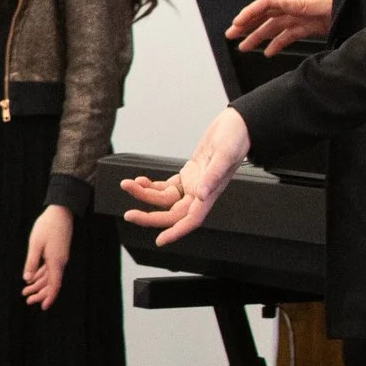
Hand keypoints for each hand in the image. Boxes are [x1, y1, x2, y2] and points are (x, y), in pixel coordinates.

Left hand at [22, 204, 73, 309]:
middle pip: (51, 283)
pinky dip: (41, 275)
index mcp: (56, 262)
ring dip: (38, 284)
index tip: (43, 307)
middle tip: (27, 300)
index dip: (49, 297)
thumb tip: (27, 278)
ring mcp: (59, 258)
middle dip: (40, 293)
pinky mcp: (57, 253)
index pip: (54, 285)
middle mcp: (60, 262)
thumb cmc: (47, 226)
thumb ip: (31, 262)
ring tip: (25, 291)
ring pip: (49, 276)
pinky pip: (49, 268)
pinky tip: (32, 278)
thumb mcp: (35, 244)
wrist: (61, 212)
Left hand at [121, 106, 252, 245]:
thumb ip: (213, 176)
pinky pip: (167, 186)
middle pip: (172, 212)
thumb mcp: (225, 154)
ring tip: (128, 184)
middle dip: (150, 215)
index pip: (192, 219)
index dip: (176, 231)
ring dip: (145, 194)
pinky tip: (140, 180)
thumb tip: (201, 195)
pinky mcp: (189, 174)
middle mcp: (201, 192)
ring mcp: (194, 184)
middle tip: (129, 214)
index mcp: (211, 193)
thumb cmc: (235, 138)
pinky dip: (151, 185)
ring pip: (165, 198)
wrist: (237, 125)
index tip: (160, 240)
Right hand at [228, 0, 332, 54]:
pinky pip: (289, 35)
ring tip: (244, 48)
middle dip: (247, 24)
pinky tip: (269, 52)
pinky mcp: (311, 27)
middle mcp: (297, 6)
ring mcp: (303, 17)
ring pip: (274, 27)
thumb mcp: (326, 2)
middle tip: (231, 35)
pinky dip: (277, 44)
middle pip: (266, 15)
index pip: (267, 3)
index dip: (250, 12)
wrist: (365, 6)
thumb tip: (279, 2)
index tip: (237, 23)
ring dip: (258, 37)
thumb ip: (302, 4)